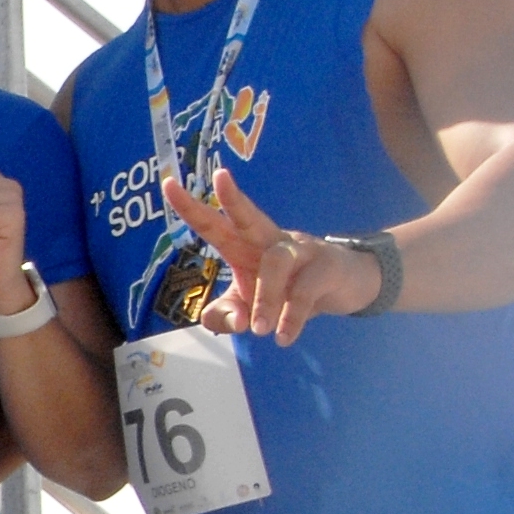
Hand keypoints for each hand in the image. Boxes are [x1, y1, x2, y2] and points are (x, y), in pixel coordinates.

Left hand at [166, 165, 378, 345]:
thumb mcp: (248, 308)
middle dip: (233, 198)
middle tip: (220, 176)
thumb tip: (237, 323)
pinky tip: (283, 337)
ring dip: (265, 298)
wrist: (346, 287)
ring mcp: (300, 249)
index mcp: (244, 246)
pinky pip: (304, 290)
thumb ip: (226, 315)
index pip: (214, 225)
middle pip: (249, 216)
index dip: (191, 208)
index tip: (166, 184)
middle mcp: (269, 240)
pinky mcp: (326, 266)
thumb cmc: (287, 290)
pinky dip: (291, 317)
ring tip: (259, 331)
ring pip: (276, 263)